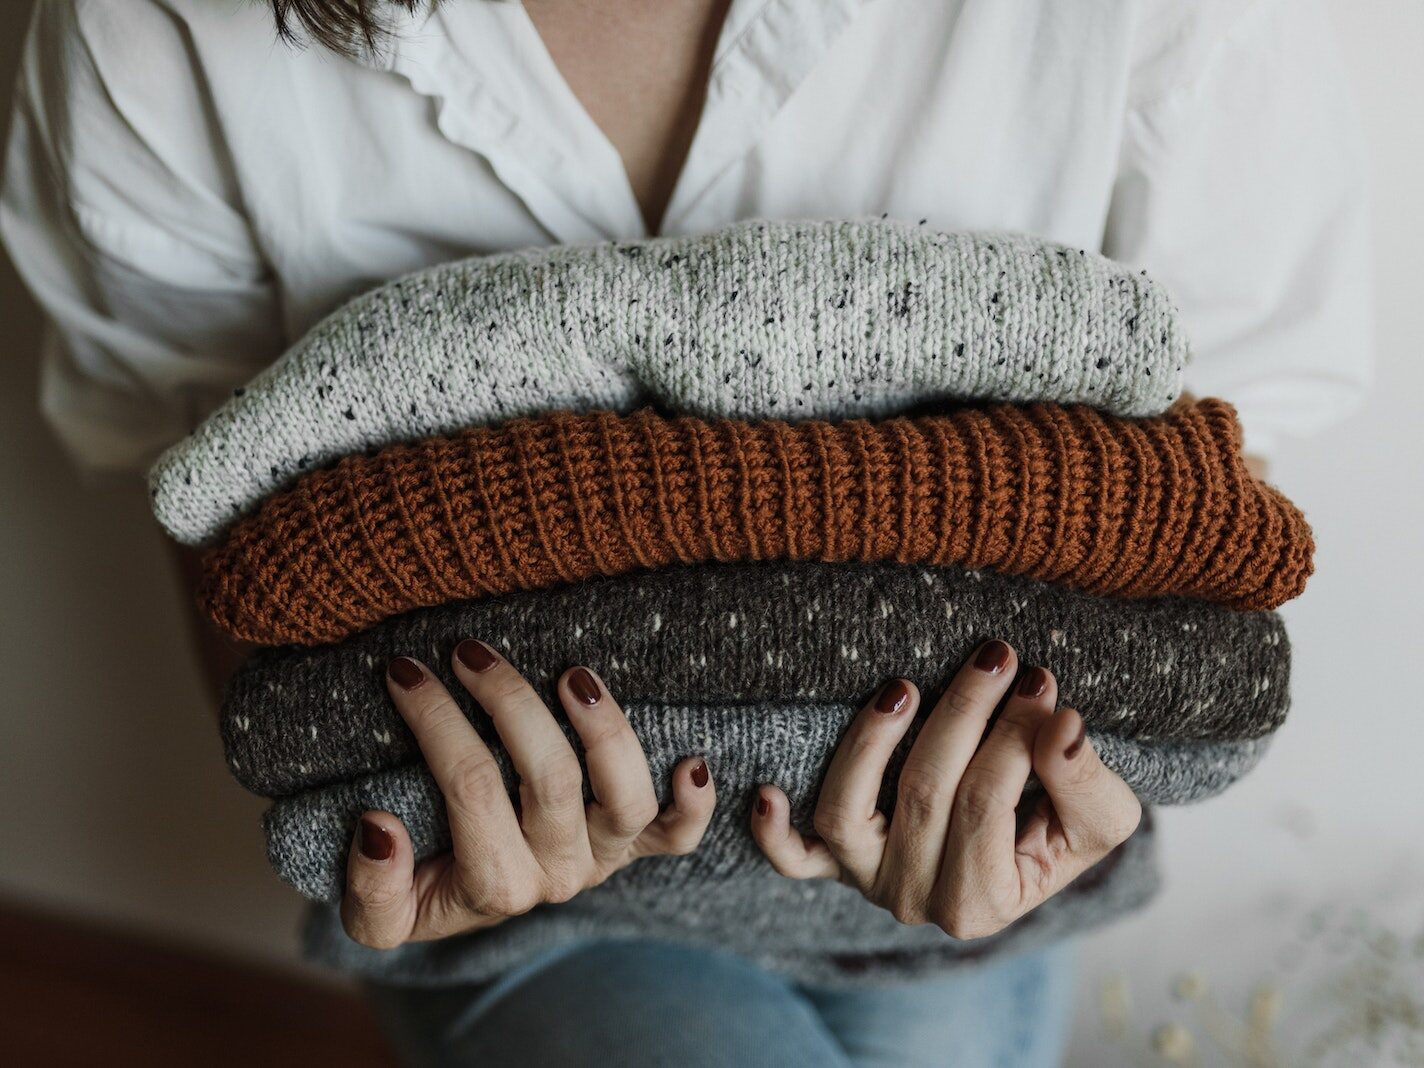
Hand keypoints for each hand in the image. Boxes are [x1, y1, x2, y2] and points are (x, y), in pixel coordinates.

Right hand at [341, 641, 714, 947]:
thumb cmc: (419, 888)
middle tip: (468, 651)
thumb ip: (371, 889)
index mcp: (493, 885)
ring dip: (604, 731)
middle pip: (548, 779)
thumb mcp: (376, 914)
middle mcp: (558, 872)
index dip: (437, 722)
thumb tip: (379, 828)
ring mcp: (605, 856)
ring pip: (625, 798)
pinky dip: (694, 802)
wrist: (462, 905)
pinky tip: (692, 759)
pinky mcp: (637, 843)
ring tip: (570, 674)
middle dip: (507, 702)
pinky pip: (680, 834)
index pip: (469, 787)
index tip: (405, 670)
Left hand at [751, 640, 1140, 938]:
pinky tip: (767, 789)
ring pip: (845, 813)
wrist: (1023, 846)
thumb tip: (1061, 725)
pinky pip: (790, 856)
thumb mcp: (1100, 816)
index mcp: (983, 904)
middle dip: (964, 715)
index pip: (986, 804)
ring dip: (870, 743)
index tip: (1039, 678)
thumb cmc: (1059, 825)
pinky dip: (773, 830)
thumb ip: (1085, 779)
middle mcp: (915, 901)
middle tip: (996, 656)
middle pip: (924, 794)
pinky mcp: (830, 859)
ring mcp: (865, 879)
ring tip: (903, 686)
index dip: (1013, 737)